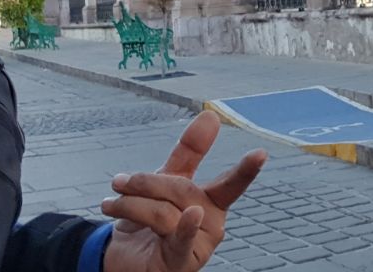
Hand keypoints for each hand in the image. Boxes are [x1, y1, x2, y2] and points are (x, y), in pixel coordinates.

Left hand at [101, 109, 266, 271]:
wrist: (121, 258)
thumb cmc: (149, 220)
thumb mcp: (166, 182)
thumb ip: (190, 151)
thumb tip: (211, 115)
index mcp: (212, 201)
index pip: (231, 182)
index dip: (246, 169)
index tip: (261, 154)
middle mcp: (212, 222)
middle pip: (183, 190)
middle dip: (147, 183)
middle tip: (119, 181)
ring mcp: (199, 244)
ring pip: (167, 212)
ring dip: (132, 205)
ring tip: (111, 204)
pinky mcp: (182, 261)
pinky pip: (182, 239)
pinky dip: (187, 227)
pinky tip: (191, 215)